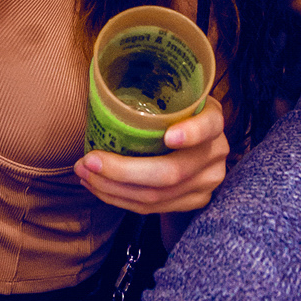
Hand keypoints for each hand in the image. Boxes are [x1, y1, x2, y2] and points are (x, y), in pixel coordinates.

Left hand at [75, 104, 228, 213]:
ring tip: (84, 173)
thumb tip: (100, 92)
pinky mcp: (195, 202)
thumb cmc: (173, 111)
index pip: (209, 125)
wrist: (197, 141)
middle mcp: (216, 153)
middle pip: (171, 172)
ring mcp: (207, 182)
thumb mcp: (173, 97)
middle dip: (123, 171)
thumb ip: (153, 98)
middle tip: (89, 160)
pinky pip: (153, 209)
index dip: (192, 133)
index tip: (168, 136)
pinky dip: (119, 198)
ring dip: (112, 188)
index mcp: (212, 119)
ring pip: (157, 196)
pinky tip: (97, 185)